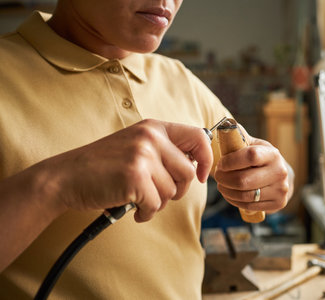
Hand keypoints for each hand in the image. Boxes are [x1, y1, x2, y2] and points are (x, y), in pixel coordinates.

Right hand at [44, 119, 212, 221]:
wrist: (66, 176)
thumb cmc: (104, 166)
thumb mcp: (136, 146)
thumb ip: (164, 151)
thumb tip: (196, 166)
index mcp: (154, 127)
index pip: (198, 136)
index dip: (205, 158)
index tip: (199, 175)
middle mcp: (151, 137)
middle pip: (187, 172)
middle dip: (177, 190)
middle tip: (157, 193)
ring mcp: (142, 156)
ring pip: (172, 191)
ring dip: (158, 202)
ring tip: (138, 198)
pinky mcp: (135, 177)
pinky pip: (156, 204)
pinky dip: (146, 213)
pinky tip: (133, 208)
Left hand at [214, 127, 292, 213]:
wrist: (280, 175)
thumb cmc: (260, 158)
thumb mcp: (253, 145)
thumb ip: (239, 137)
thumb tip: (224, 127)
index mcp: (272, 154)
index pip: (250, 156)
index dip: (230, 161)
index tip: (221, 163)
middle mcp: (279, 172)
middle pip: (243, 180)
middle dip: (224, 179)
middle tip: (217, 176)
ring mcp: (280, 190)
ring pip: (245, 196)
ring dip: (227, 191)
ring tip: (222, 184)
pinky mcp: (278, 204)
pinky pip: (249, 206)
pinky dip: (234, 201)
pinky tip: (230, 193)